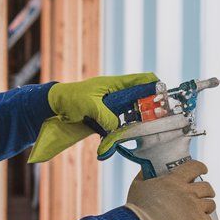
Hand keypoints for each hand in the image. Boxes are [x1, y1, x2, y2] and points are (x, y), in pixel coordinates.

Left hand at [28, 72, 158, 162]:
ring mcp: (111, 107)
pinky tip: (121, 140)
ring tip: (143, 132)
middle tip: (158, 121)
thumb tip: (117, 128)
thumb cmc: (71, 98)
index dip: (156, 86)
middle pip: (140, 100)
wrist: (54, 106)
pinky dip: (120, 133)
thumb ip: (106, 116)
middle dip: (149, 110)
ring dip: (135, 124)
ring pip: (130, 116)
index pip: (142, 79)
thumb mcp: (89, 105)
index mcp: (115, 84)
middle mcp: (116, 95)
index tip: (165, 99)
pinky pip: (117, 126)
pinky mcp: (104, 119)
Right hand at [123, 161, 215, 219]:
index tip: (203, 170)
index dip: (200, 167)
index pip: (194, 167)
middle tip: (205, 194)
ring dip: (207, 207)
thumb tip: (146, 168)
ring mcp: (195, 209)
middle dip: (207, 190)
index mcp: (174, 180)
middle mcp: (188, 193)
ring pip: (211, 205)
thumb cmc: (137, 209)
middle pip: (207, 187)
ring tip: (203, 211)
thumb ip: (144, 176)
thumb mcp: (137, 186)